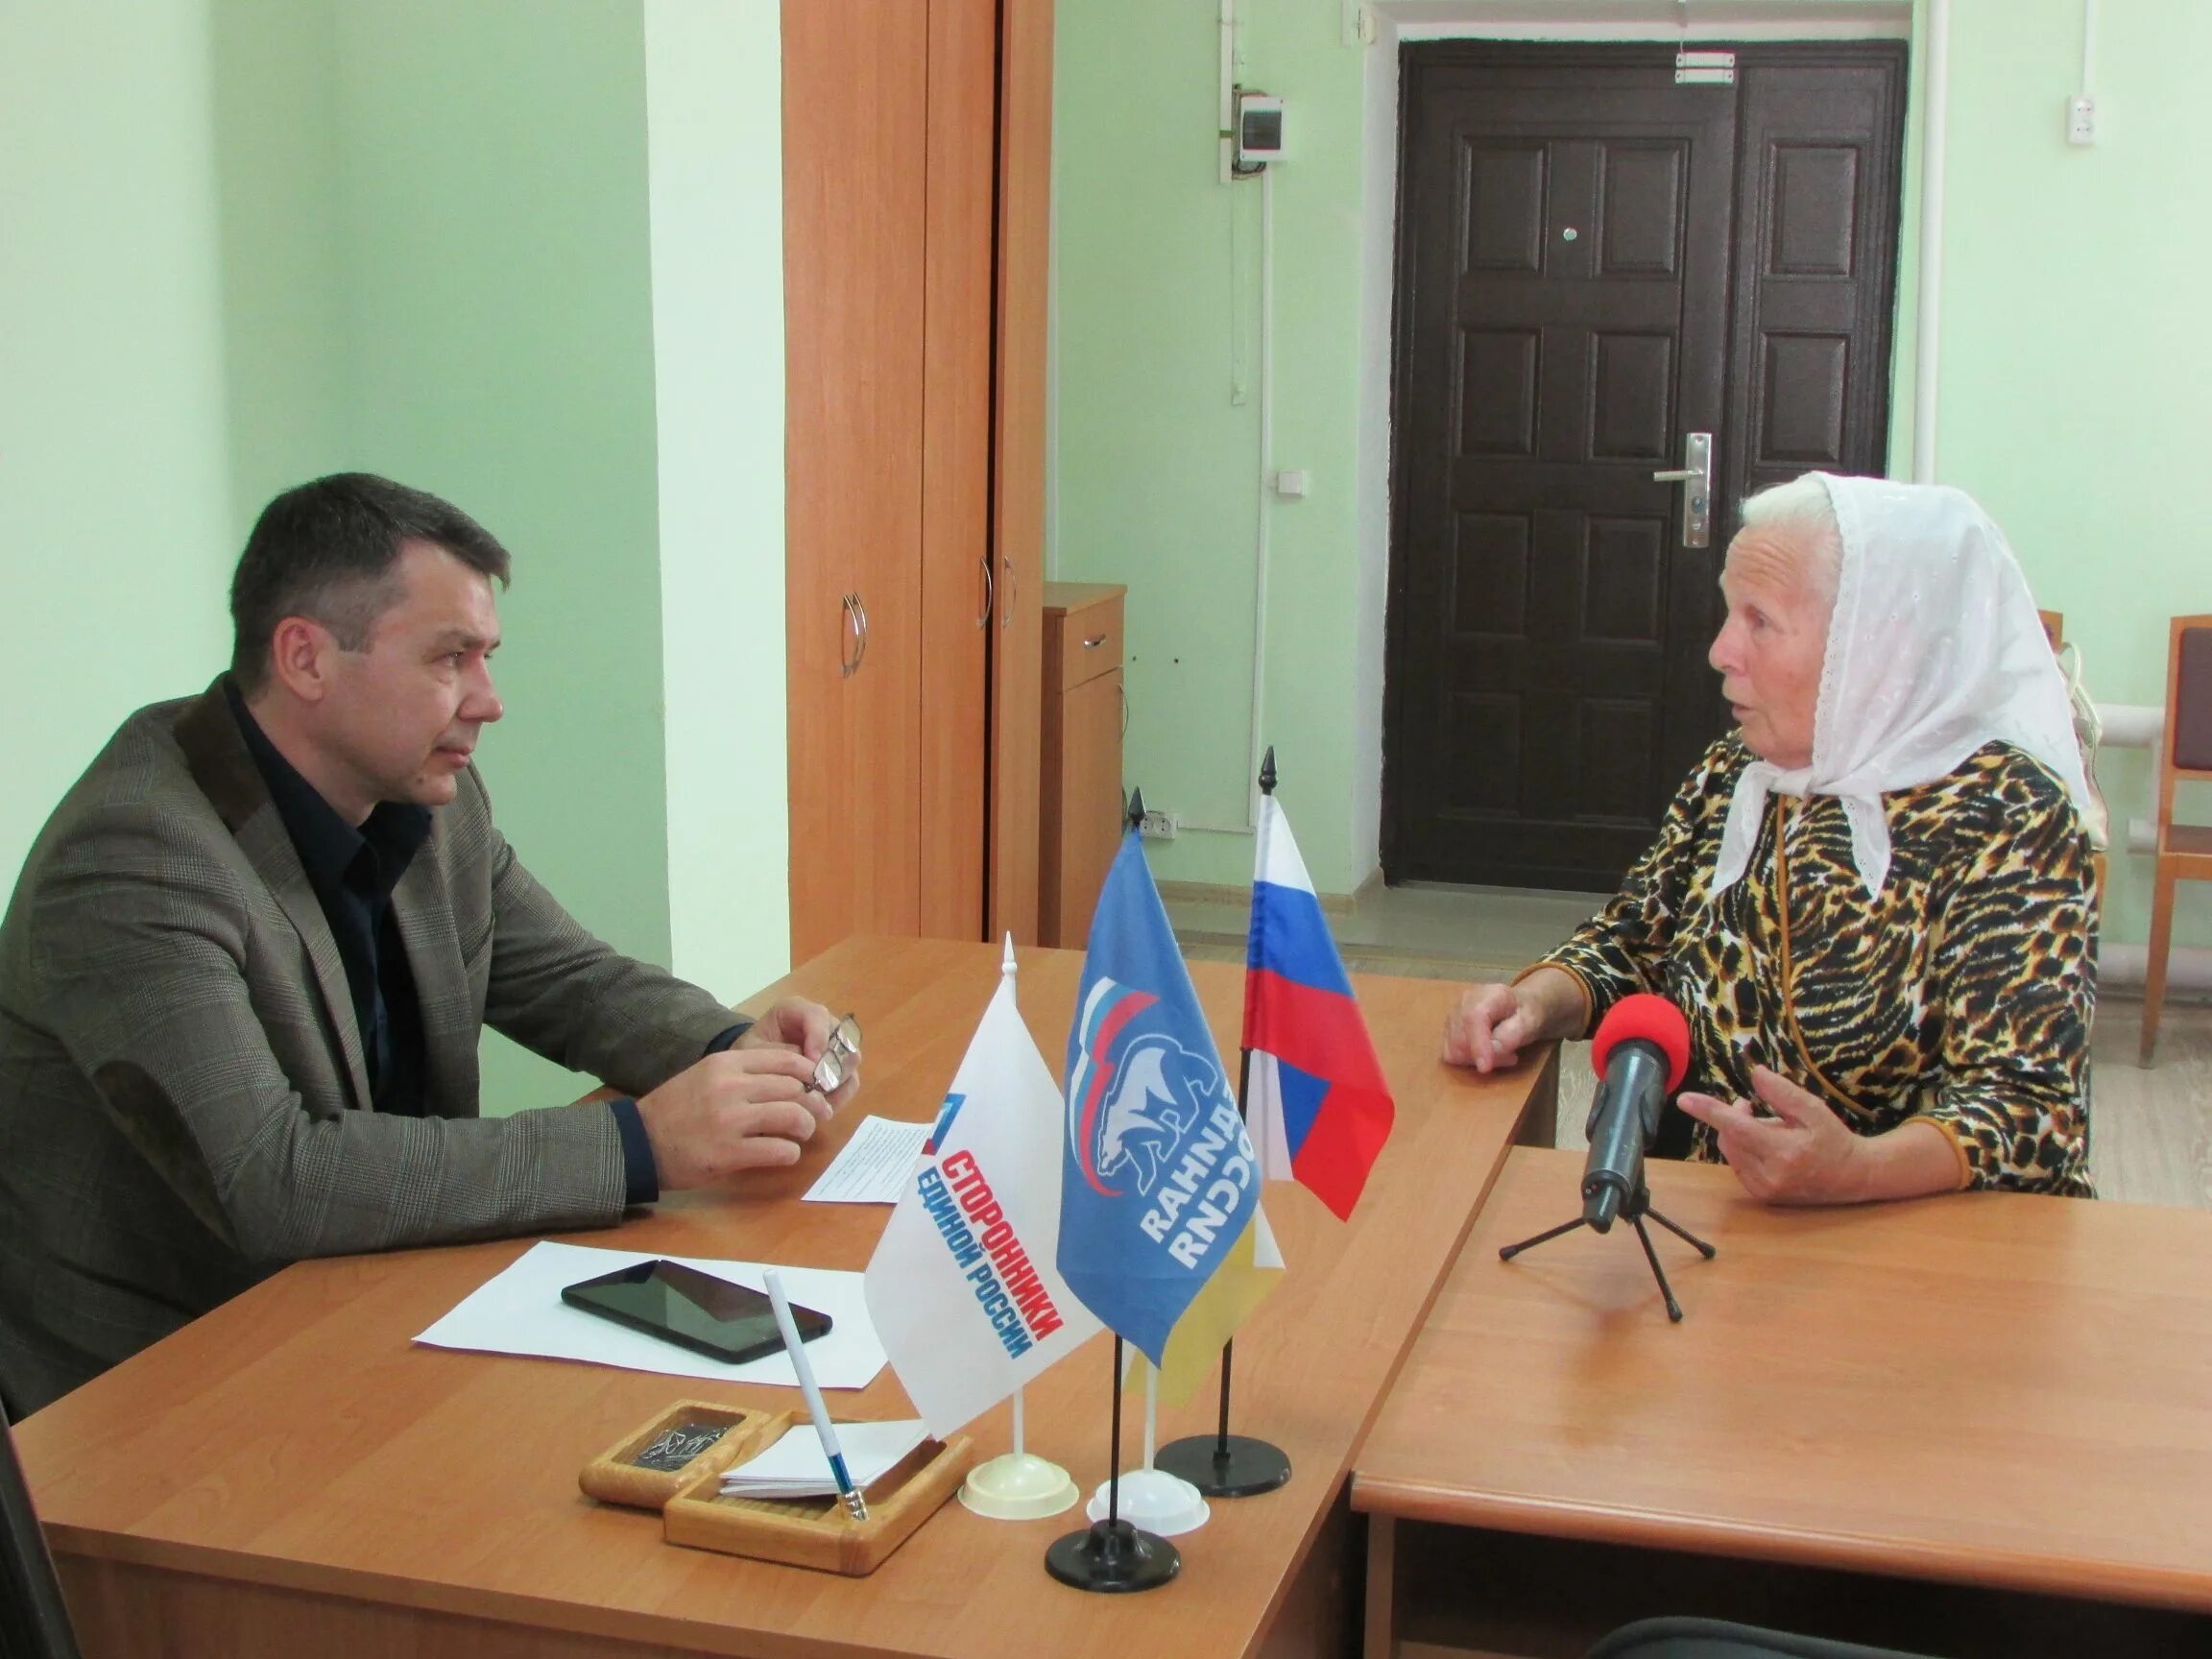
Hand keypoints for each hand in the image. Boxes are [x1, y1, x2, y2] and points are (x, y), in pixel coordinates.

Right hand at [635, 1047, 830, 1188]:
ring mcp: (730, 1120)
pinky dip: (789, 1153)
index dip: (808, 1072)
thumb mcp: (706, 1076)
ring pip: (793, 1116)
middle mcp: (730, 1087)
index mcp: (725, 1063)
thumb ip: (743, 1073)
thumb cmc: (675, 1109)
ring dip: (805, 1126)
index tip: (815, 1084)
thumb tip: (792, 1076)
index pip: (785, 1059)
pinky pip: (779, 1150)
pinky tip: (784, 1154)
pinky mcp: (729, 1152)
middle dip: (813, 1101)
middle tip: (816, 1112)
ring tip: (801, 1133)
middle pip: (794, 1087)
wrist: (638, 1142)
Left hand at [735, 997, 860, 1108]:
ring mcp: (832, 1047)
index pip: (817, 1015)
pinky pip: (850, 1080)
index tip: (811, 1061)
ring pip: (850, 1061)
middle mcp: (820, 1025)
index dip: (819, 1037)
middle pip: (842, 1038)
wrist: (747, 1074)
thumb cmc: (748, 1057)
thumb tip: (811, 1068)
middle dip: (831, 1065)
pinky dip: (839, 1094)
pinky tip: (822, 1107)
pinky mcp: (837, 1069)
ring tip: (817, 1100)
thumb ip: (779, 1055)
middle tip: (817, 1087)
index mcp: (795, 1011)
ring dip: (837, 1082)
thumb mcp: (754, 1053)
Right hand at [1442, 969, 1577, 1072]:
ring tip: (1500, 1053)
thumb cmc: (1526, 1014)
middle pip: (1460, 1038)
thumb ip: (1512, 1036)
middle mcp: (1464, 1002)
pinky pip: (1451, 1053)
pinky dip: (1468, 1060)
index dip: (1477, 1044)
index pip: (1473, 1018)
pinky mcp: (1448, 1029)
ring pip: (1454, 1049)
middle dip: (1485, 1055)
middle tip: (1510, 1056)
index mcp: (1489, 995)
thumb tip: (1491, 1052)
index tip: (1485, 1068)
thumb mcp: (1530, 1023)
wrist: (1518, 1007)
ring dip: (1477, 1059)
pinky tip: (1485, 1053)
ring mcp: (1453, 1015)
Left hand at [1677, 1066, 1860, 1204]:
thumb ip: (1782, 1093)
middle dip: (1733, 1117)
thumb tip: (1755, 1073)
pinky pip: (1738, 1164)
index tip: (1684, 1100)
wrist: (1853, 1177)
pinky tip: (1767, 1147)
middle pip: (1729, 1137)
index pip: (1737, 1127)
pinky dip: (1743, 1149)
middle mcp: (1770, 1175)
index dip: (1709, 1111)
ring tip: (1768, 1128)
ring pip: (1730, 1151)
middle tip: (1752, 1106)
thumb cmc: (1833, 1138)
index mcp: (1784, 1151)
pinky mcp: (1762, 1195)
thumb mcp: (1813, 1109)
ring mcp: (1765, 1189)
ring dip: (1738, 1133)